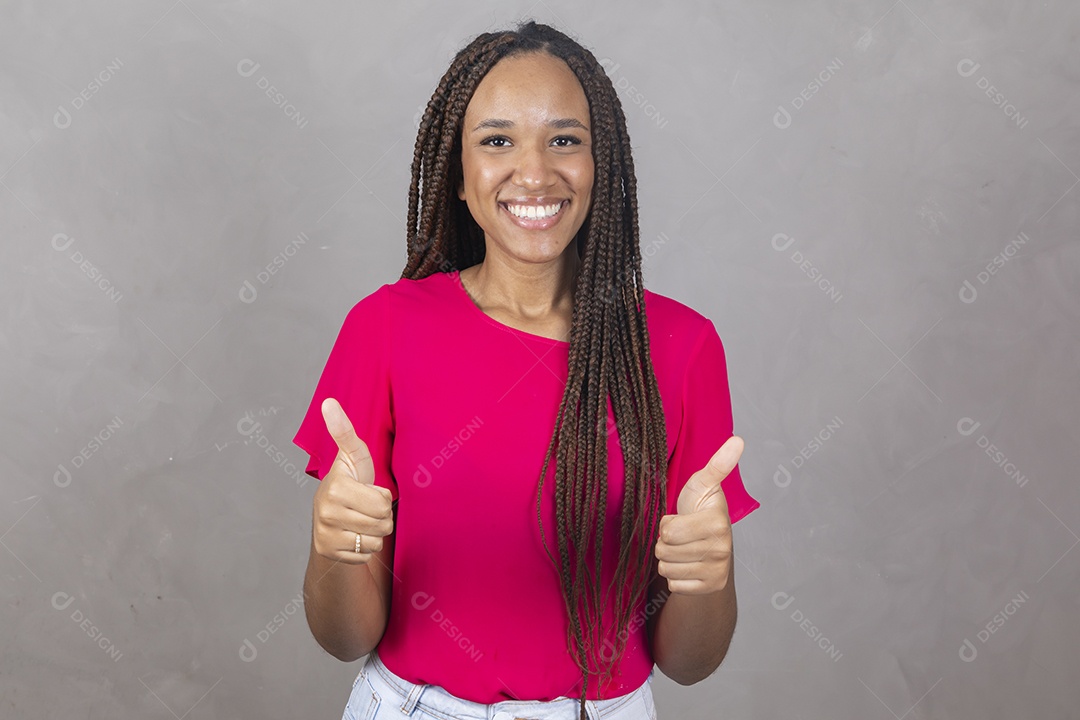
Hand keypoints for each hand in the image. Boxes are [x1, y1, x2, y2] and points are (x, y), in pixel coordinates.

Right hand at [311, 397, 393, 563]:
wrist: (330, 521)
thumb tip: (328, 402)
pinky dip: (365, 548)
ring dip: (375, 532)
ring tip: (361, 520)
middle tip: (366, 507)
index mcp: (334, 487)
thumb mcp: (352, 457)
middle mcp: (326, 512)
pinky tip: (353, 536)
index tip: (364, 490)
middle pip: (382, 522)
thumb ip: (344, 432)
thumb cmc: (349, 483)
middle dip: (381, 515)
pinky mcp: (330, 553)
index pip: (383, 501)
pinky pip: (366, 554)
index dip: (382, 497)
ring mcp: (326, 534)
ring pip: (376, 540)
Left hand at [655, 435, 743, 594]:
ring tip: (683, 548)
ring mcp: (717, 571)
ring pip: (667, 568)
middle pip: (664, 550)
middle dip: (666, 542)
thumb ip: (718, 465)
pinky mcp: (710, 587)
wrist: (711, 543)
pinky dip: (676, 576)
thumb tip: (737, 440)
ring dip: (669, 558)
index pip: (668, 531)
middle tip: (681, 535)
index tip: (683, 519)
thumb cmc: (701, 510)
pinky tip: (688, 565)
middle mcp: (721, 550)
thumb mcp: (703, 484)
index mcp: (717, 523)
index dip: (668, 524)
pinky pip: (674, 584)